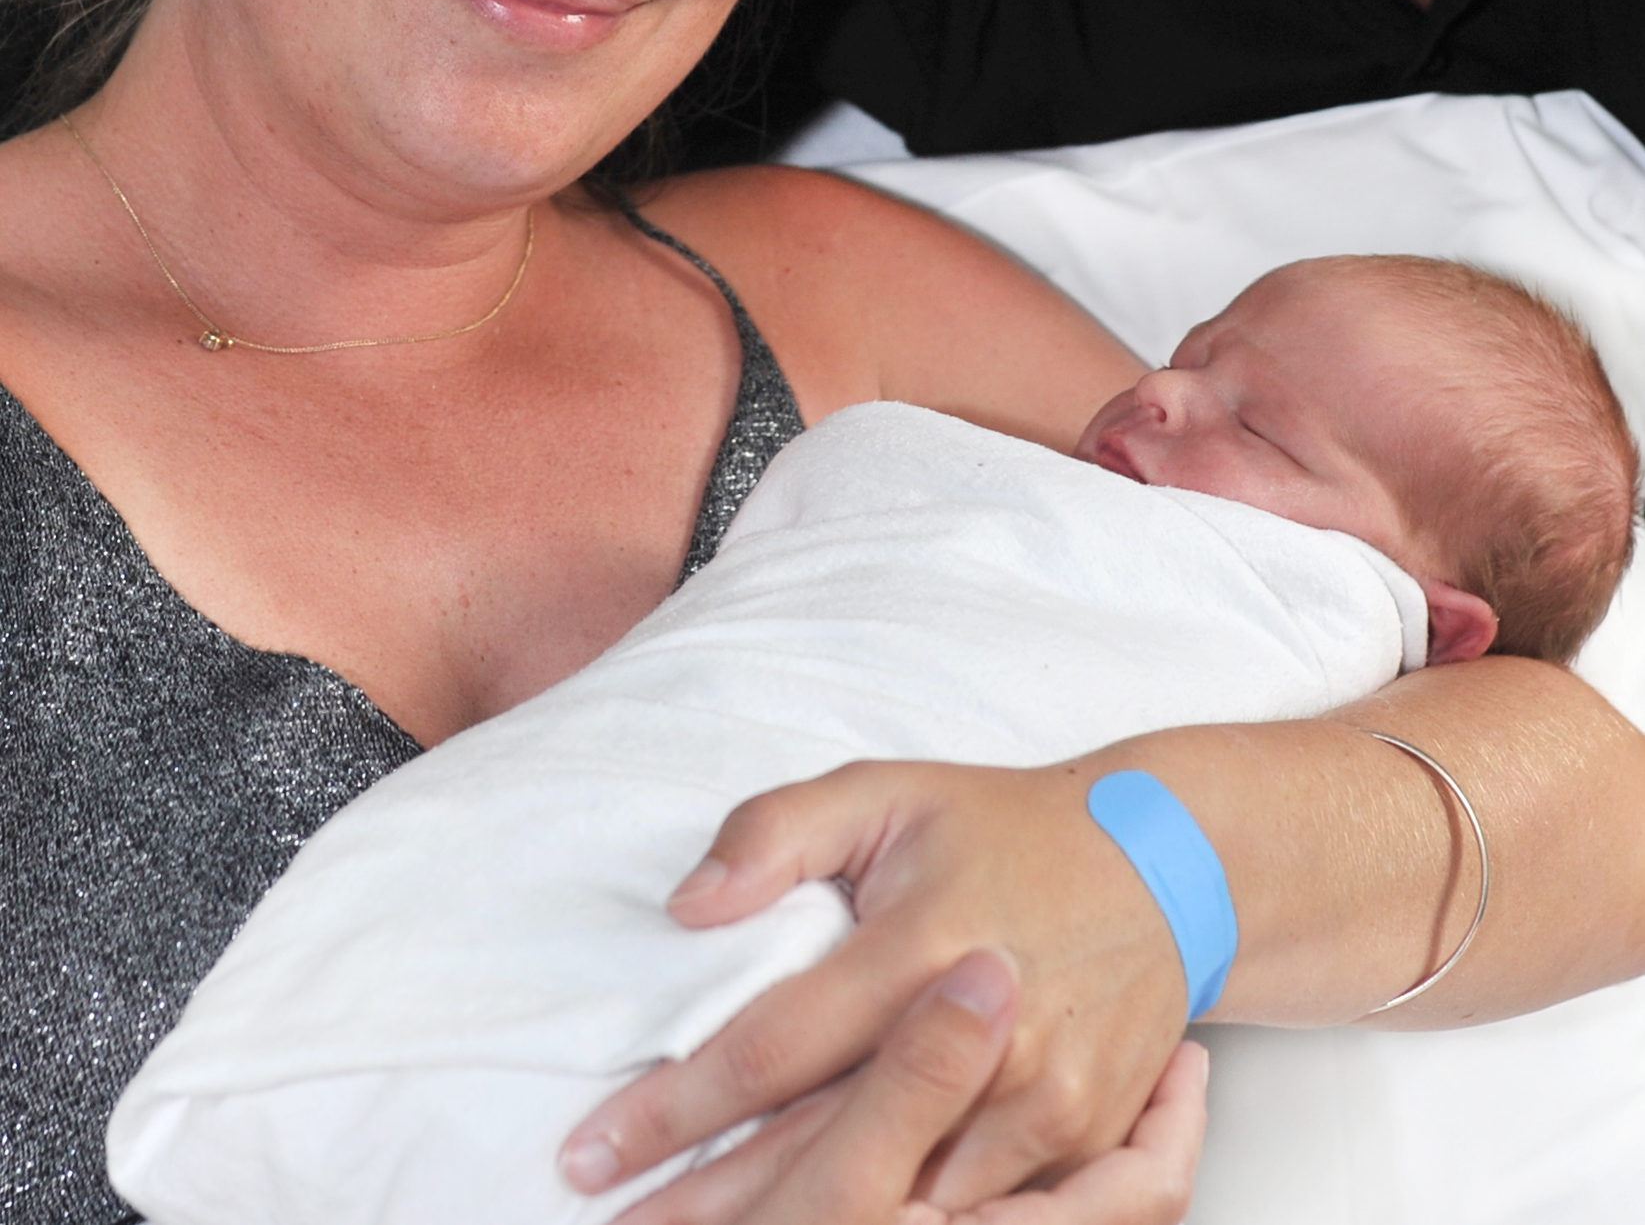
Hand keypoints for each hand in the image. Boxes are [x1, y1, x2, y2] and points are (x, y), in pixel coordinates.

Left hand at [559, 757, 1189, 1217]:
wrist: (1164, 865)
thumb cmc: (1001, 827)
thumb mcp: (886, 793)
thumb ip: (777, 832)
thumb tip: (688, 907)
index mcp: (918, 942)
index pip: (770, 1049)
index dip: (673, 1107)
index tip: (590, 1148)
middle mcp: (979, 1032)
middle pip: (818, 1150)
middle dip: (709, 1204)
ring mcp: (1039, 1100)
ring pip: (896, 1202)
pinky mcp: (1079, 1141)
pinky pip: (975, 1219)